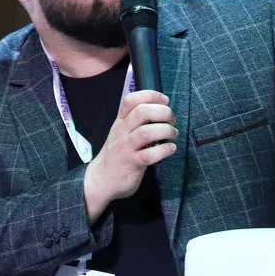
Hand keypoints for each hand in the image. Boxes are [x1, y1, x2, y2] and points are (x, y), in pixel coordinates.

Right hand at [83, 90, 176, 222]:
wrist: (101, 179)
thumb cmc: (117, 154)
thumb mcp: (122, 133)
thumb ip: (136, 121)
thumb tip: (160, 110)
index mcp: (120, 121)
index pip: (131, 100)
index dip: (151, 96)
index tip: (165, 101)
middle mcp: (122, 131)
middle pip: (142, 112)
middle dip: (162, 112)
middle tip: (172, 120)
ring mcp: (126, 147)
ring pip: (146, 132)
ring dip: (166, 130)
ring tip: (173, 134)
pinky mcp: (132, 164)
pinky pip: (149, 155)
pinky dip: (164, 150)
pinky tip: (171, 149)